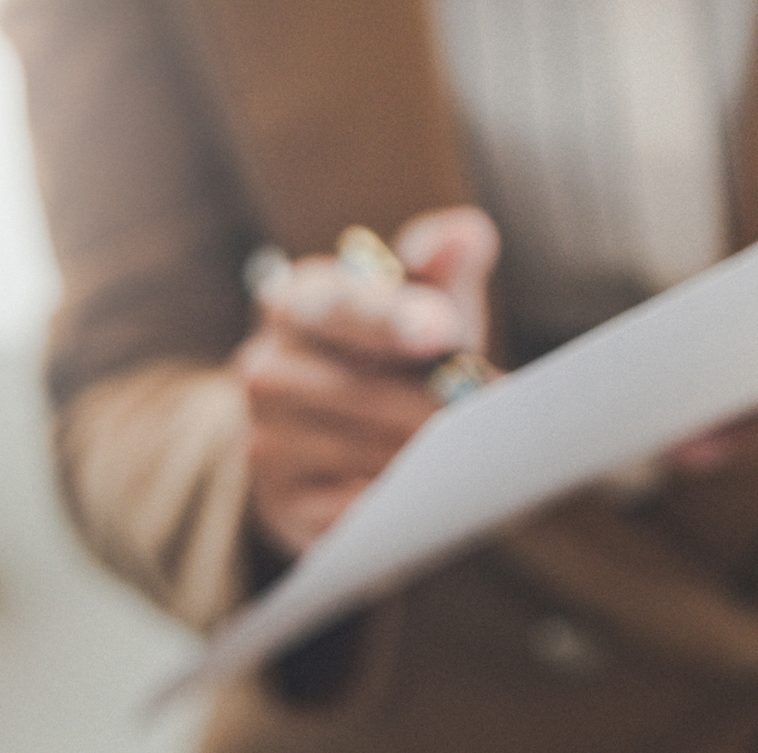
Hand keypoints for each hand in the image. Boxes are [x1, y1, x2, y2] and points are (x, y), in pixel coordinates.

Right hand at [239, 207, 500, 557]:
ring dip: (430, 456)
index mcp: (293, 301)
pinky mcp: (280, 505)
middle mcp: (262, 369)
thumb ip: (445, 260)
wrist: (319, 439)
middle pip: (363, 390)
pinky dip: (400, 504)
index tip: (440, 332)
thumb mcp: (416, 301)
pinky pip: (354, 510)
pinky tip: (431, 496)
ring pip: (366, 452)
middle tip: (495, 412)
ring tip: (473, 452)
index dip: (392, 319)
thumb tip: (457, 237)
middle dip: (437, 403)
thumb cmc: (383, 357)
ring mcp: (262, 441)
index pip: (341, 307)